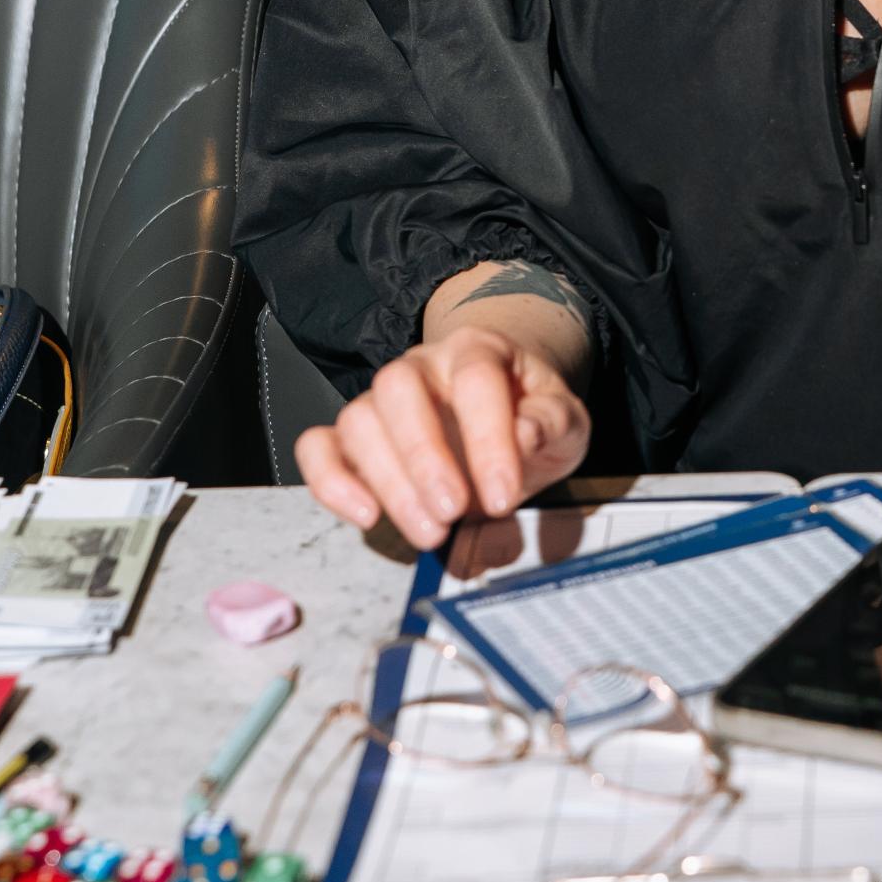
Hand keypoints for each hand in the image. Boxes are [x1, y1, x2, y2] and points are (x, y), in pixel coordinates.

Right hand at [296, 324, 590, 544]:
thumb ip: (552, 423)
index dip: (488, 440)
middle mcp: (421, 365)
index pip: (476, 380)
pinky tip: (366, 515)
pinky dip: (330, 482)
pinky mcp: (351, 436)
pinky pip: (317, 446)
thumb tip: (526, 435)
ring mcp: (380, 399)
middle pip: (399, 388)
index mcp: (478, 351)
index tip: (503, 497)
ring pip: (358, 420)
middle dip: (424, 456)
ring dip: (388, 482)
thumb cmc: (529, 415)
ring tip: (429, 530)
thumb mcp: (564, 420)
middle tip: (454, 512)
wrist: (505, 412)